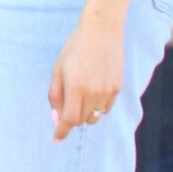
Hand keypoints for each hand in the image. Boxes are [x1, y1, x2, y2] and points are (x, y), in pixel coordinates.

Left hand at [48, 18, 123, 139]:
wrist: (101, 32)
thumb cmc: (74, 50)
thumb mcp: (57, 70)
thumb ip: (55, 96)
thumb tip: (57, 119)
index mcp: (76, 87)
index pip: (69, 119)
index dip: (61, 131)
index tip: (56, 139)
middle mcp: (94, 92)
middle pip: (80, 120)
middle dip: (70, 119)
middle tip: (64, 106)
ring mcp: (108, 92)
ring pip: (93, 117)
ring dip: (83, 114)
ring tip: (78, 96)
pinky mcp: (117, 89)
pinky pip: (105, 109)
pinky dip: (96, 108)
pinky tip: (91, 94)